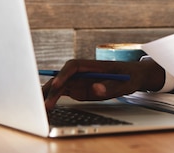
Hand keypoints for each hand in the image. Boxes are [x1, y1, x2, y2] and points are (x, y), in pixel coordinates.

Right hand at [42, 58, 165, 109]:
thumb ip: (109, 86)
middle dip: (52, 89)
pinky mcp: (78, 89)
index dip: (63, 74)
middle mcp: (82, 72)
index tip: (57, 84)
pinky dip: (53, 98)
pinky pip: (62, 92)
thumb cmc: (129, 76)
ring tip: (40, 108)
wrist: (133, 76)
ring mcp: (79, 80)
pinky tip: (46, 106)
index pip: (73, 66)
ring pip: (59, 85)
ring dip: (49, 95)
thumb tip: (96, 89)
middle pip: (62, 77)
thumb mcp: (123, 82)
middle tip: (44, 103)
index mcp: (92, 65)